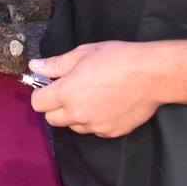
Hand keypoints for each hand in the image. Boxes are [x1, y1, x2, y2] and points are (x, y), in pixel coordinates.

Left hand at [28, 41, 164, 137]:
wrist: (151, 75)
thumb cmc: (118, 60)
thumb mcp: (82, 54)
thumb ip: (55, 64)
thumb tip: (35, 67)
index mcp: (66, 93)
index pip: (37, 103)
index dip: (41, 92)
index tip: (49, 86)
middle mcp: (78, 114)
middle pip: (52, 119)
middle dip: (55, 106)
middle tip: (69, 90)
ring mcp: (95, 126)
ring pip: (73, 126)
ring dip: (75, 115)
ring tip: (90, 96)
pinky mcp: (111, 132)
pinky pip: (94, 130)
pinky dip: (94, 120)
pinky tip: (106, 104)